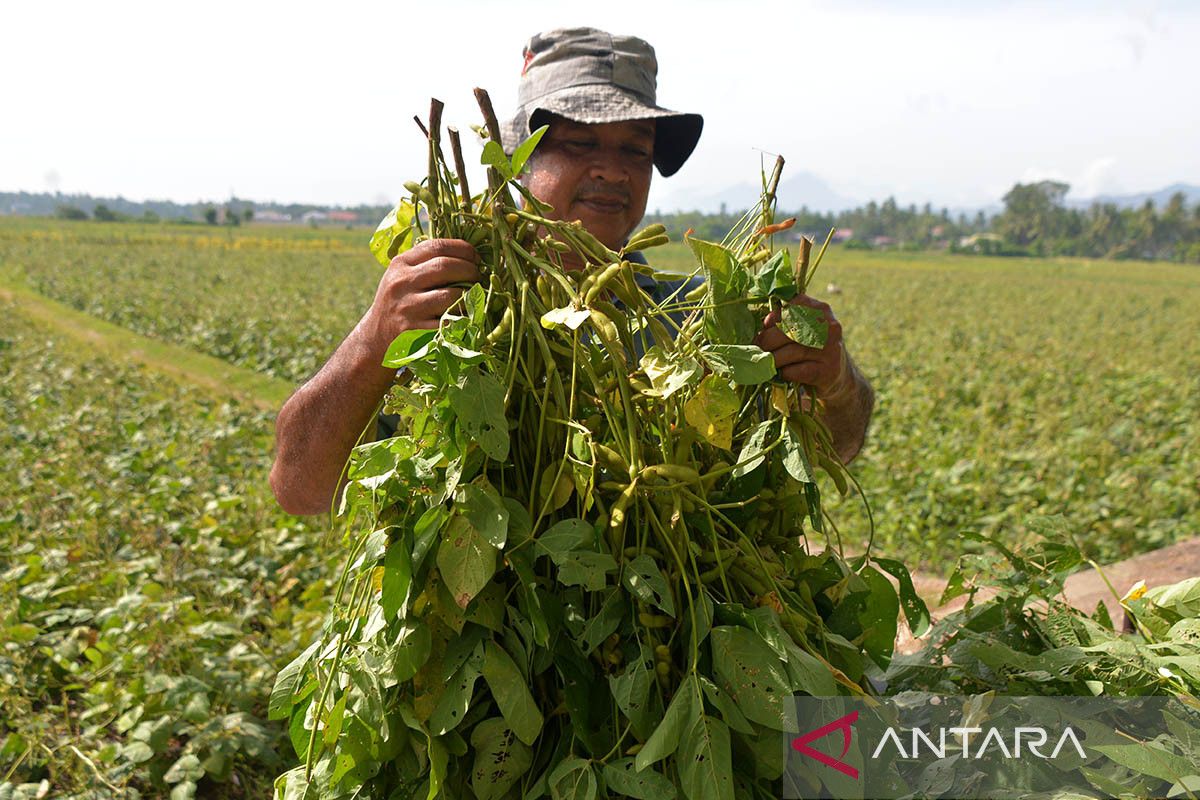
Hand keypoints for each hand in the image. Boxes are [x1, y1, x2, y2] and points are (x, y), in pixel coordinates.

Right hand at [364, 239, 480, 348]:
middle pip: (445, 266)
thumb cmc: (400, 300)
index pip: (436, 246)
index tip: (475, 256)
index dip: (463, 249)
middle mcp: (402, 283)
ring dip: (468, 295)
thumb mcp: (404, 275)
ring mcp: (408, 307)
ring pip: (450, 295)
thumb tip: (468, 252)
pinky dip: (461, 317)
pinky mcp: (415, 330)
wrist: (377, 334)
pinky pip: (448, 321)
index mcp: (401, 263)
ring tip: (472, 295)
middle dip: (470, 270)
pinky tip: (464, 315)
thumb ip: (427, 261)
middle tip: (478, 276)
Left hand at [754, 294, 848, 397]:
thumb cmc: (811, 347)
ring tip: (765, 362)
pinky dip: (785, 372)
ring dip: (773, 359)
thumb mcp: (802, 327)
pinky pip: (797, 370)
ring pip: (792, 352)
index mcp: (820, 309)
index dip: (774, 317)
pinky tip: (783, 373)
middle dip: (767, 341)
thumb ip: (784, 320)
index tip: (765, 327)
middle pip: (789, 330)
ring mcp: (831, 349)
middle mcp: (829, 326)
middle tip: (757, 349)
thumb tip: (763, 324)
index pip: (792, 306)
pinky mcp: (828, 371)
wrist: (837, 374)